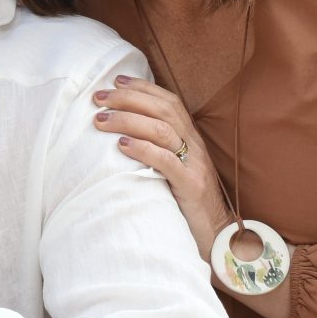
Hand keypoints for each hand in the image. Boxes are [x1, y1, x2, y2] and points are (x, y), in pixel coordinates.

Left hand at [91, 75, 226, 247]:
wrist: (217, 236)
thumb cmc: (188, 203)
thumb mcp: (174, 170)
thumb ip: (158, 150)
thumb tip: (123, 134)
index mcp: (191, 139)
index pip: (169, 102)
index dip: (143, 88)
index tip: (115, 81)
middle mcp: (194, 147)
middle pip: (163, 110)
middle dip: (128, 98)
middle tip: (99, 97)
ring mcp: (194, 165)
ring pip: (162, 130)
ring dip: (128, 120)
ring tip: (101, 120)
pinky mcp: (191, 186)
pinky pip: (166, 161)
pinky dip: (142, 149)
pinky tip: (122, 145)